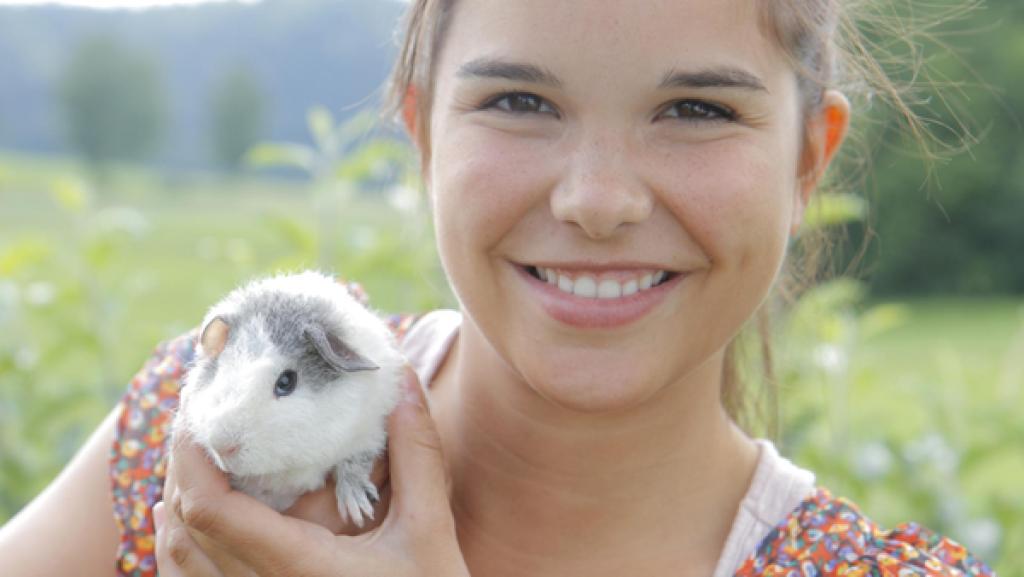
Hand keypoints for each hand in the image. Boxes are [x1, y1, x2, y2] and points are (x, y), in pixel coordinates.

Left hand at [154, 368, 468, 576]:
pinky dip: (177, 547)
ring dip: (175, 505)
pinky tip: (178, 520)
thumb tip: (405, 384)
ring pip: (178, 562)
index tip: (202, 410)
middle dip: (181, 467)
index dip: (192, 456)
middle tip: (201, 417)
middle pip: (185, 529)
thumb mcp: (428, 530)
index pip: (211, 510)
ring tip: (188, 457)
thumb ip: (415, 455)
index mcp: (295, 567)